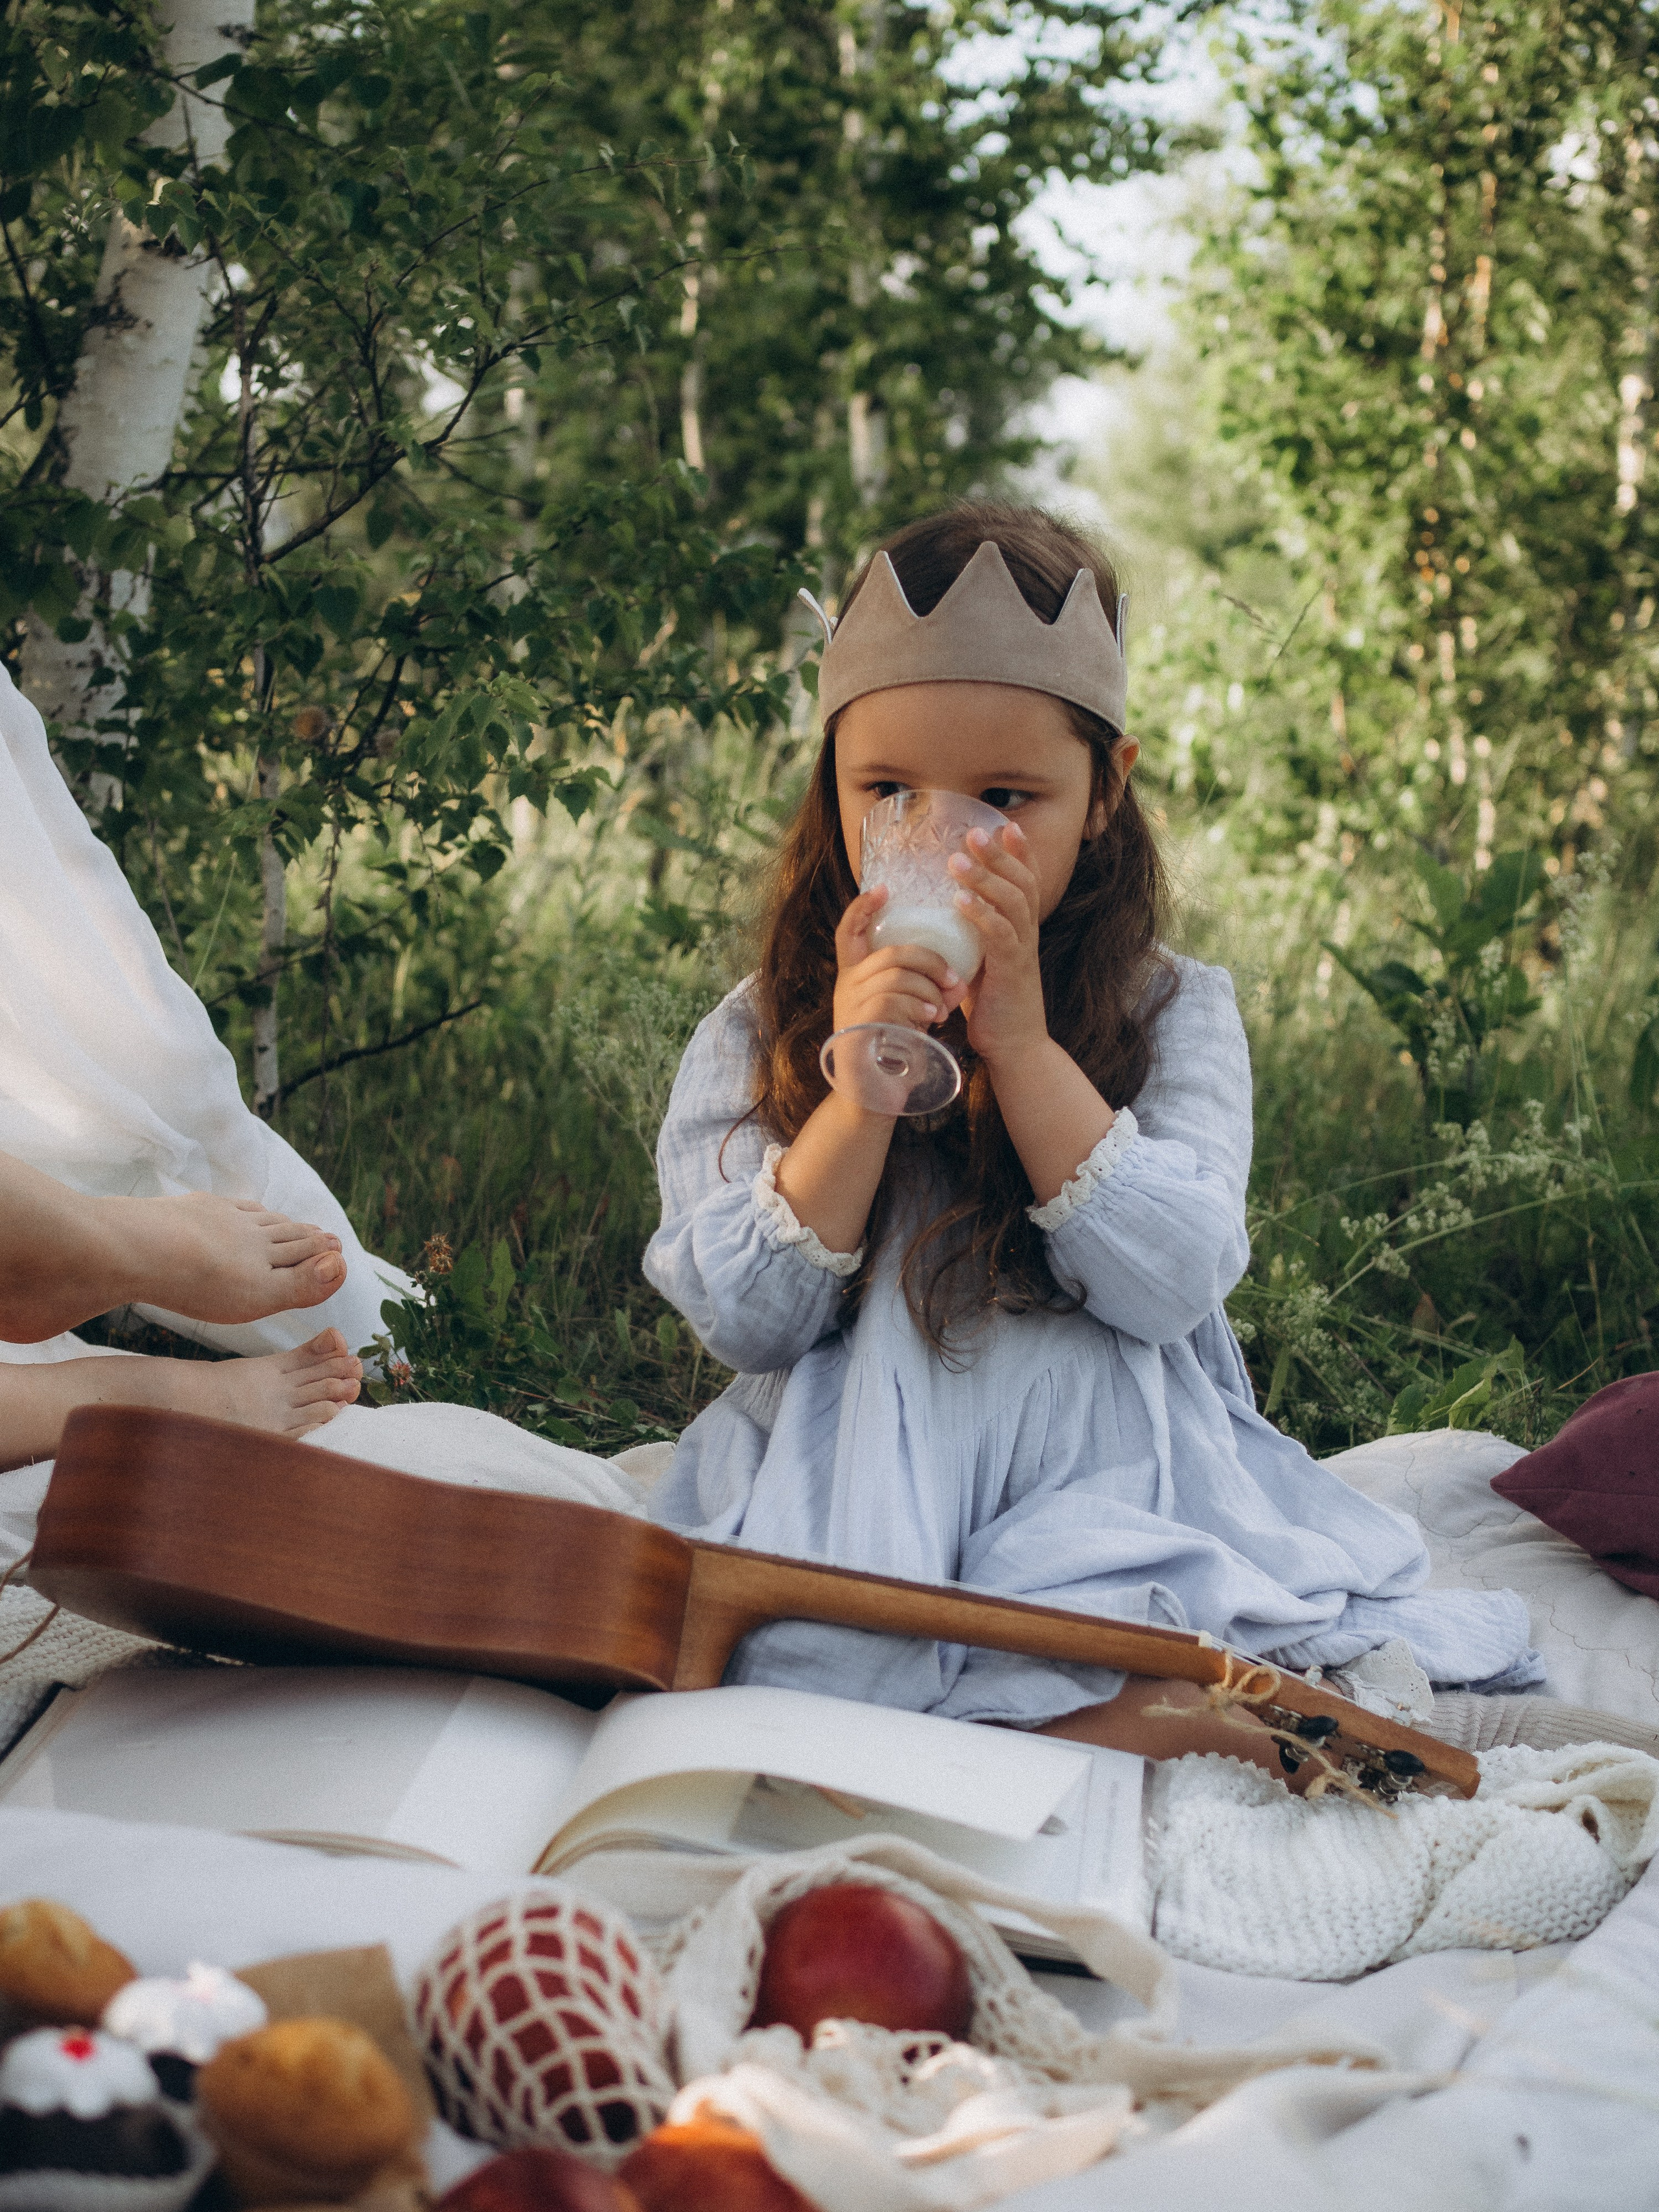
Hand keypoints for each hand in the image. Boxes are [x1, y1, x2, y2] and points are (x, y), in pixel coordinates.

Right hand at [833, 886, 966, 1036]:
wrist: (873, 1097)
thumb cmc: (894, 1050)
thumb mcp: (909, 1010)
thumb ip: (924, 988)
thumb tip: (956, 980)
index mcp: (856, 977)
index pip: (849, 931)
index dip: (862, 907)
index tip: (884, 888)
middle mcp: (847, 987)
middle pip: (891, 953)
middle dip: (931, 962)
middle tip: (954, 981)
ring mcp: (849, 1007)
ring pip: (895, 976)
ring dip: (929, 991)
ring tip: (942, 1010)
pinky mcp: (856, 1027)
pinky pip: (891, 1002)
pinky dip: (917, 1007)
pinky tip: (931, 1020)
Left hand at [947, 822, 1046, 1066]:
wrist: (1014, 1046)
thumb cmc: (993, 1004)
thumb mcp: (979, 960)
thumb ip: (969, 936)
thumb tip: (939, 913)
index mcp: (1021, 929)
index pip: (1027, 881)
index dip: (1019, 853)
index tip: (1004, 825)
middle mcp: (1027, 934)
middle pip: (1023, 883)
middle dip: (1000, 855)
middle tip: (975, 832)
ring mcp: (1022, 951)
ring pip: (1014, 903)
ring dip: (986, 879)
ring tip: (959, 861)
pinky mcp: (1012, 971)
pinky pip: (1000, 935)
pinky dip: (981, 915)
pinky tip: (961, 901)